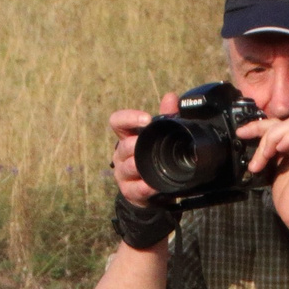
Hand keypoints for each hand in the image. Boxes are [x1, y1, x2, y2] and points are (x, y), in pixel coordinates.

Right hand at [108, 92, 181, 206]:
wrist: (152, 190)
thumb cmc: (153, 157)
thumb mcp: (159, 136)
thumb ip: (166, 115)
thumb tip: (171, 97)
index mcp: (127, 137)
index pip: (117, 121)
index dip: (129, 118)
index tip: (146, 119)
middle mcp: (121, 154)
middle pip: (124, 146)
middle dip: (136, 145)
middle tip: (148, 143)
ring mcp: (123, 174)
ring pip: (127, 167)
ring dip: (138, 165)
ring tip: (149, 165)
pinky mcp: (129, 191)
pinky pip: (135, 189)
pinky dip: (145, 187)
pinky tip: (154, 185)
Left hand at [241, 113, 288, 231]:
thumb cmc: (288, 196)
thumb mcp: (273, 168)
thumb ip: (269, 152)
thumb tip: (253, 140)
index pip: (278, 125)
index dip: (258, 126)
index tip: (241, 133)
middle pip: (284, 122)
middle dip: (263, 133)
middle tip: (255, 157)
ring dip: (272, 138)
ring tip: (264, 158)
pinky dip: (287, 140)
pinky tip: (278, 152)